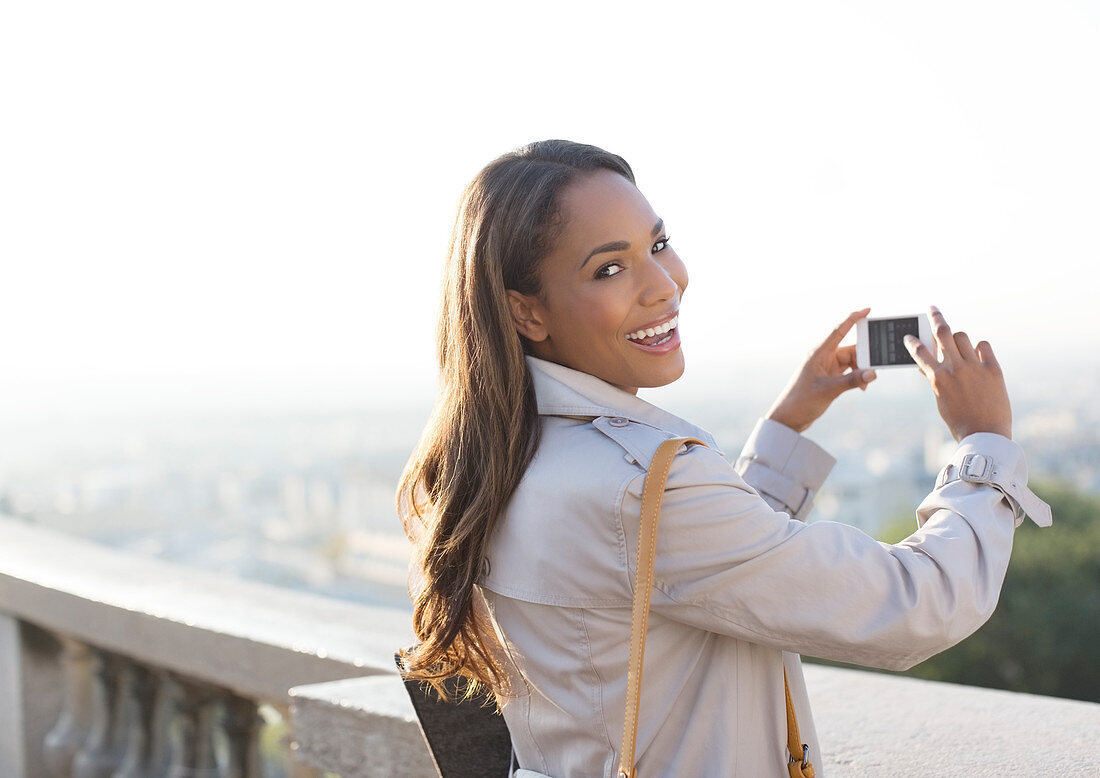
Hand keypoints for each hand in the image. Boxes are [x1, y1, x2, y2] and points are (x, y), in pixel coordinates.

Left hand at [765, 309, 877, 432]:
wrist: (788, 418)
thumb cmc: (801, 401)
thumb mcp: (829, 391)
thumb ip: (851, 381)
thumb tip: (873, 373)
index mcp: (819, 353)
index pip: (839, 330)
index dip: (853, 318)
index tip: (868, 309)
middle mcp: (823, 357)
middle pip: (851, 349)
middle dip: (864, 358)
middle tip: (875, 368)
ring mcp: (826, 367)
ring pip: (851, 361)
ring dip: (861, 370)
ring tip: (865, 385)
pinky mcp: (829, 377)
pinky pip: (848, 371)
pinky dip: (856, 377)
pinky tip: (861, 388)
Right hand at [905, 306, 1011, 440]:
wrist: (986, 434)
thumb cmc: (960, 421)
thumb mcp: (941, 400)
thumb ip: (935, 380)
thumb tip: (927, 366)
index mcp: (937, 378)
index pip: (920, 352)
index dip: (912, 342)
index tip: (909, 336)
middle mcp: (954, 368)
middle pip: (943, 332)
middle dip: (935, 317)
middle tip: (932, 308)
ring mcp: (974, 366)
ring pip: (963, 336)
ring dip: (958, 339)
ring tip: (959, 346)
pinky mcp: (992, 368)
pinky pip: (984, 345)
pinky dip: (979, 348)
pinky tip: (978, 355)